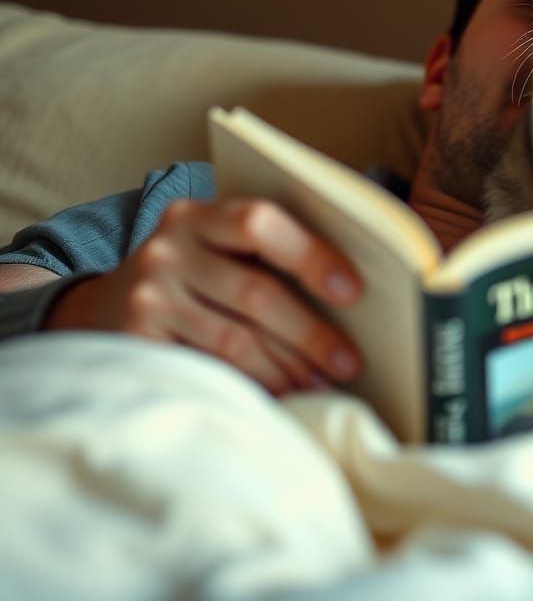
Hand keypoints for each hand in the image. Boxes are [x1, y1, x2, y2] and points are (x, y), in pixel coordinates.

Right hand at [45, 198, 362, 395]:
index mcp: (196, 215)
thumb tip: (348, 295)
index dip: (311, 256)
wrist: (100, 310)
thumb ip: (264, 251)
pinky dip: (251, 388)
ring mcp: (147, 299)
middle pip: (255, 292)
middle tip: (348, 363)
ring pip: (235, 341)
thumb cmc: (190, 274)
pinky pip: (207, 372)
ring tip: (321, 385)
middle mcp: (167, 251)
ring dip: (287, 369)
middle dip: (310, 333)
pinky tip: (282, 397)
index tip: (353, 291)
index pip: (260, 223)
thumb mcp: (213, 246)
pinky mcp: (136, 346)